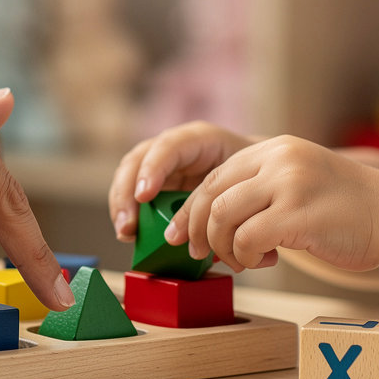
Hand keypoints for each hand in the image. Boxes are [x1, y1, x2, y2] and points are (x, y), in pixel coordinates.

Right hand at [108, 122, 253, 240]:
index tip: (144, 196)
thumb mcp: (244, 183)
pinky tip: (129, 234)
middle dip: (127, 192)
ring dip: (122, 206)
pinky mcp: (155, 183)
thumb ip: (224, 203)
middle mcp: (174, 148)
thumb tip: (208, 239)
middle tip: (129, 224)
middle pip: (138, 159)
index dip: (152, 169)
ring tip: (127, 233)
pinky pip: (132, 194)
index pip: (169, 146)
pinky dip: (128, 214)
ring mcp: (161, 164)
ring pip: (128, 176)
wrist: (256, 176)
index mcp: (200, 139)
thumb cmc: (252, 177)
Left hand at [163, 135, 378, 273]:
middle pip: (210, 195)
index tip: (184, 234)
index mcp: (275, 149)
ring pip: (222, 217)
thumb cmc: (348, 210)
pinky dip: (244, 257)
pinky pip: (245, 239)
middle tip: (199, 253)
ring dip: (223, 247)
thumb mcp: (300, 182)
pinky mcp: (296, 213)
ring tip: (241, 260)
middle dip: (197, 229)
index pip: (215, 176)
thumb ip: (262, 189)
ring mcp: (288, 183)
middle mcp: (278, 159)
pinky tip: (264, 261)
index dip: (192, 208)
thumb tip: (212, 219)